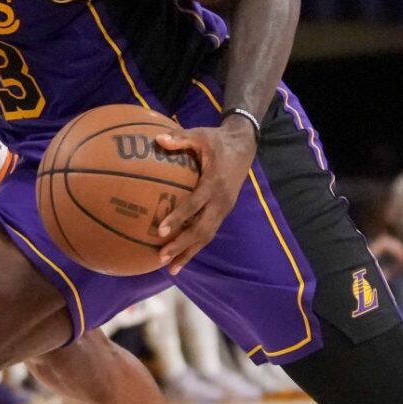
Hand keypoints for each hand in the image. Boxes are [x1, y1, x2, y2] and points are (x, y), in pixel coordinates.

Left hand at [153, 121, 255, 272]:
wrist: (245, 145)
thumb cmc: (218, 140)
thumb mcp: (201, 135)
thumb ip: (180, 138)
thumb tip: (157, 139)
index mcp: (214, 184)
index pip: (194, 205)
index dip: (178, 218)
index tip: (160, 231)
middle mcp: (221, 201)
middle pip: (201, 230)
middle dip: (182, 245)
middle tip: (161, 257)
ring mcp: (224, 208)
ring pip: (207, 236)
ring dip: (189, 252)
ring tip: (171, 268)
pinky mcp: (223, 211)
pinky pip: (209, 232)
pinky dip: (195, 246)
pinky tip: (181, 256)